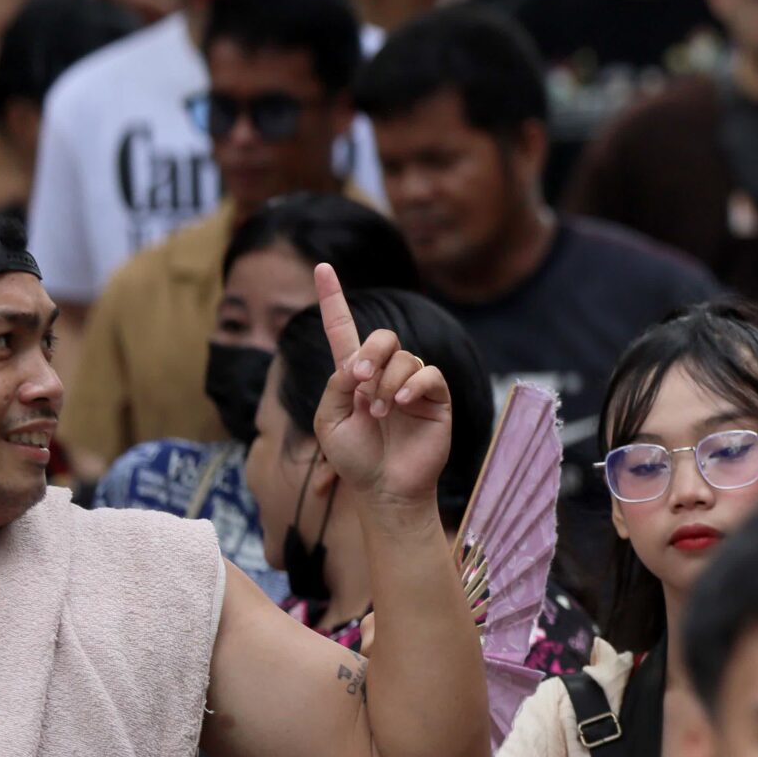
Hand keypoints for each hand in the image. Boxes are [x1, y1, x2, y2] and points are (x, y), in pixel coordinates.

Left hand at [312, 263, 451, 507]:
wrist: (385, 489)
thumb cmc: (354, 459)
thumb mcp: (329, 422)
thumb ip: (335, 386)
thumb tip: (356, 363)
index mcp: (353, 375)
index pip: (342, 329)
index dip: (332, 298)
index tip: (321, 267)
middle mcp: (383, 373)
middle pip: (381, 336)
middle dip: (369, 353)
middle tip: (358, 381)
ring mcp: (411, 384)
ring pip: (404, 357)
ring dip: (387, 381)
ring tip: (382, 411)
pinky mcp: (435, 397)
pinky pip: (429, 373)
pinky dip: (413, 383)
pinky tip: (402, 401)